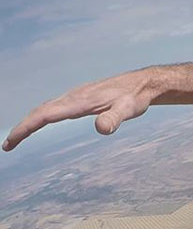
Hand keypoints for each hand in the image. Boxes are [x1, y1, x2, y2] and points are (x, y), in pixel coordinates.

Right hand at [3, 69, 157, 151]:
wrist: (142, 83)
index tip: (11, 142)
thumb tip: (101, 129)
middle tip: (7, 145)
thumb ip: (114, 119)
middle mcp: (73, 97)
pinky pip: (54, 106)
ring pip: (46, 108)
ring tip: (18, 137)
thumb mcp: (128, 110)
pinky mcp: (80, 97)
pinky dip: (42, 115)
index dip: (26, 128)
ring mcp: (75, 96)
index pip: (44, 115)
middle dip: (22, 128)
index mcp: (78, 102)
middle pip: (40, 112)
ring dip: (29, 122)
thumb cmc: (135, 97)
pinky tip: (41, 122)